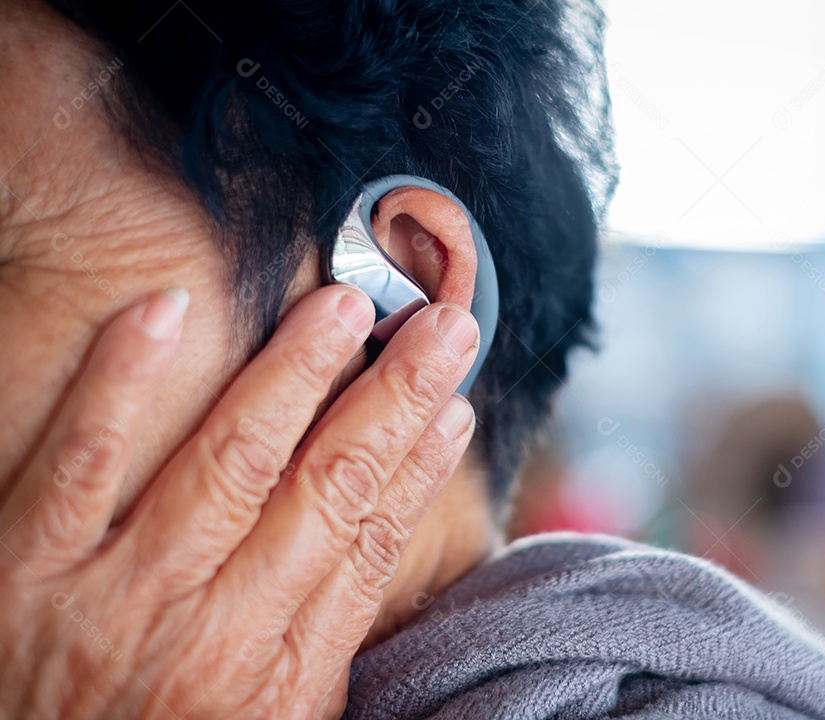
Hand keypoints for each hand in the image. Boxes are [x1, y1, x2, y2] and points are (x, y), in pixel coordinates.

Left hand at [0, 284, 478, 718]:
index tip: (459, 404)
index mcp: (280, 674)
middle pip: (328, 487)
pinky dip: (124, 380)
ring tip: (346, 307)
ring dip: (293, 372)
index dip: (422, 465)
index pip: (372, 541)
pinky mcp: (26, 568)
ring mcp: (120, 595)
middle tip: (442, 328)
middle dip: (394, 398)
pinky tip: (165, 309)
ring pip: (229, 459)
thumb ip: (321, 631)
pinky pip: (82, 460)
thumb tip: (382, 529)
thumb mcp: (270, 717)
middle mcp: (214, 632)